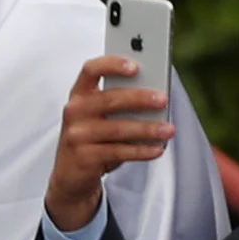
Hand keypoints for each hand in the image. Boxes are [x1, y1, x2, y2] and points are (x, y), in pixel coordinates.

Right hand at [46, 52, 173, 230]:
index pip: (92, 69)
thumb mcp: (100, 116)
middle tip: (163, 99)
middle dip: (139, 98)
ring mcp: (77, 135)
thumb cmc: (92, 139)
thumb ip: (120, 103)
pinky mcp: (84, 157)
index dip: (112, 64)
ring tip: (169, 129)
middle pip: (109, 99)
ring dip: (147, 128)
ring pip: (117, 128)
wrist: (70, 175)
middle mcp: (75, 111)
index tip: (136, 66)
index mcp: (80, 94)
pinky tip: (157, 149)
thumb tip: (154, 98)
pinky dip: (141, 151)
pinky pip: (118, 152)